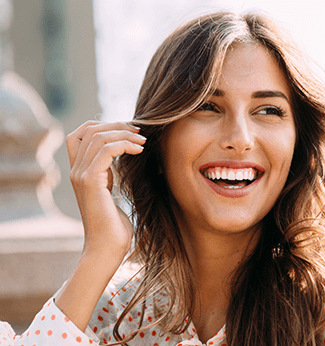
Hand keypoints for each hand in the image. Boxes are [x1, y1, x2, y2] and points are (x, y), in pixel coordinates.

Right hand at [66, 121, 145, 259]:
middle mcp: (76, 170)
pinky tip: (140, 150)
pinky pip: (106, 150)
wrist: (107, 249)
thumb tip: (123, 157)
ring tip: (143, 141)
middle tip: (140, 131)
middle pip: (89, 130)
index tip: (129, 131)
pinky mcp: (90, 182)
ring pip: (98, 136)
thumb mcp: (110, 193)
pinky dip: (124, 145)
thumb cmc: (114, 226)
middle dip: (116, 125)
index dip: (103, 125)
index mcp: (80, 171)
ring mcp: (80, 175)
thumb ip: (109, 175)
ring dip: (124, 134)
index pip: (80, 134)